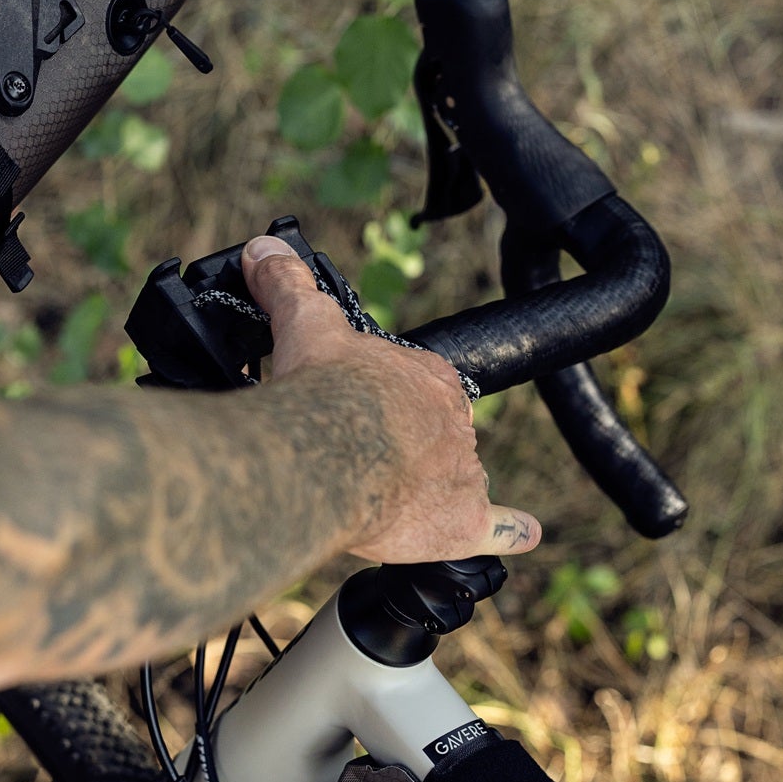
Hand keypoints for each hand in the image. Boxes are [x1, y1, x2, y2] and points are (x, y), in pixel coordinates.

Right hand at [242, 235, 541, 563]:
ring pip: (458, 477)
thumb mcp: (304, 323)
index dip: (390, 396)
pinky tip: (518, 532)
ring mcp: (462, 472)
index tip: (363, 404)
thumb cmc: (322, 388)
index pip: (419, 383)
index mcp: (424, 375)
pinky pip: (497, 528)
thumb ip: (288, 286)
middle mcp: (452, 421)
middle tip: (364, 456)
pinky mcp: (460, 522)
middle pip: (437, 432)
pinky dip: (508, 530)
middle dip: (406, 443)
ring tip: (394, 498)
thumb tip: (264, 248)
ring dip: (432, 486)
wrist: (327, 453)